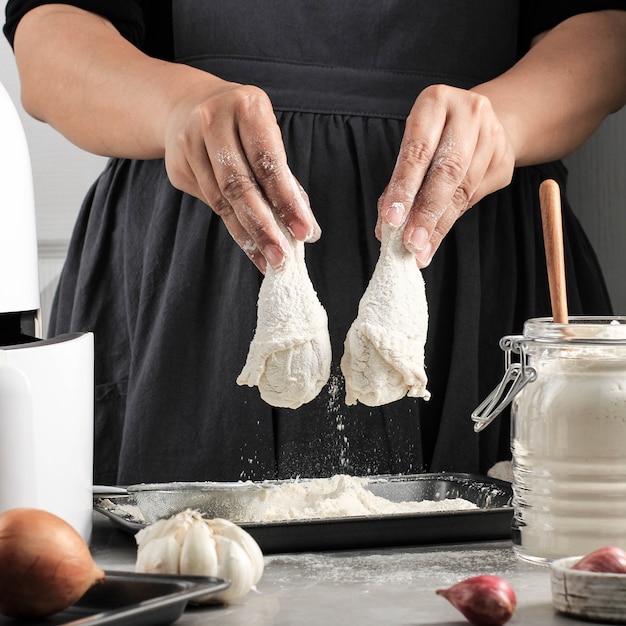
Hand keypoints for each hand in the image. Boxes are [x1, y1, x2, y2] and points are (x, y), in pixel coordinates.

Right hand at [164, 80, 319, 271]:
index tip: (304, 231)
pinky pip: (210, 203)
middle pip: (239, 185)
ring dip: (248, 235)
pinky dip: (233, 227)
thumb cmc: (243, 127)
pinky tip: (250, 245)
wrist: (187, 106)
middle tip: (282, 257)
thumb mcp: (267, 137)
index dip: (286, 200)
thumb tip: (306, 227)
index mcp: (247, 107)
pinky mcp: (177, 166)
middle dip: (264, 227)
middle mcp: (213, 120)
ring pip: (221, 201)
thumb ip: (284, 178)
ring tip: (269, 259)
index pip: (268, 162)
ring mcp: (189, 143)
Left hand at [377, 84, 514, 266]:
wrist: (482, 121)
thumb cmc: (436, 136)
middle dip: (426, 213)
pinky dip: (453, 218)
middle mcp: (469, 113)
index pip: (418, 151)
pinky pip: (475, 196)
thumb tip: (386, 227)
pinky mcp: (505, 159)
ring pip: (463, 189)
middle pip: (447, 172)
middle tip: (411, 244)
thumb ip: (399, 181)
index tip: (391, 220)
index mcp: (436, 102)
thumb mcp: (413, 144)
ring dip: (439, 225)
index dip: (404, 188)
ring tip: (421, 249)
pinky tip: (437, 235)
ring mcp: (493, 135)